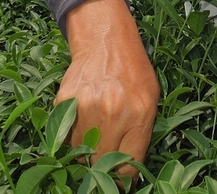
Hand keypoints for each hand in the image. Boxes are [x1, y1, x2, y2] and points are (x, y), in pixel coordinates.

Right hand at [56, 0, 159, 179]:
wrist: (106, 40)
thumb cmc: (133, 70)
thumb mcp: (151, 98)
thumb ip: (141, 134)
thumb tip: (127, 170)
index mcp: (139, 114)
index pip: (128, 166)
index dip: (123, 176)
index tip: (120, 176)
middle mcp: (113, 113)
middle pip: (101, 163)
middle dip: (103, 167)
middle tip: (104, 158)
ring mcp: (87, 107)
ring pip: (80, 152)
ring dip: (86, 151)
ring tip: (95, 133)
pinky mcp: (66, 101)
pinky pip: (66, 134)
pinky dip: (72, 134)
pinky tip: (84, 117)